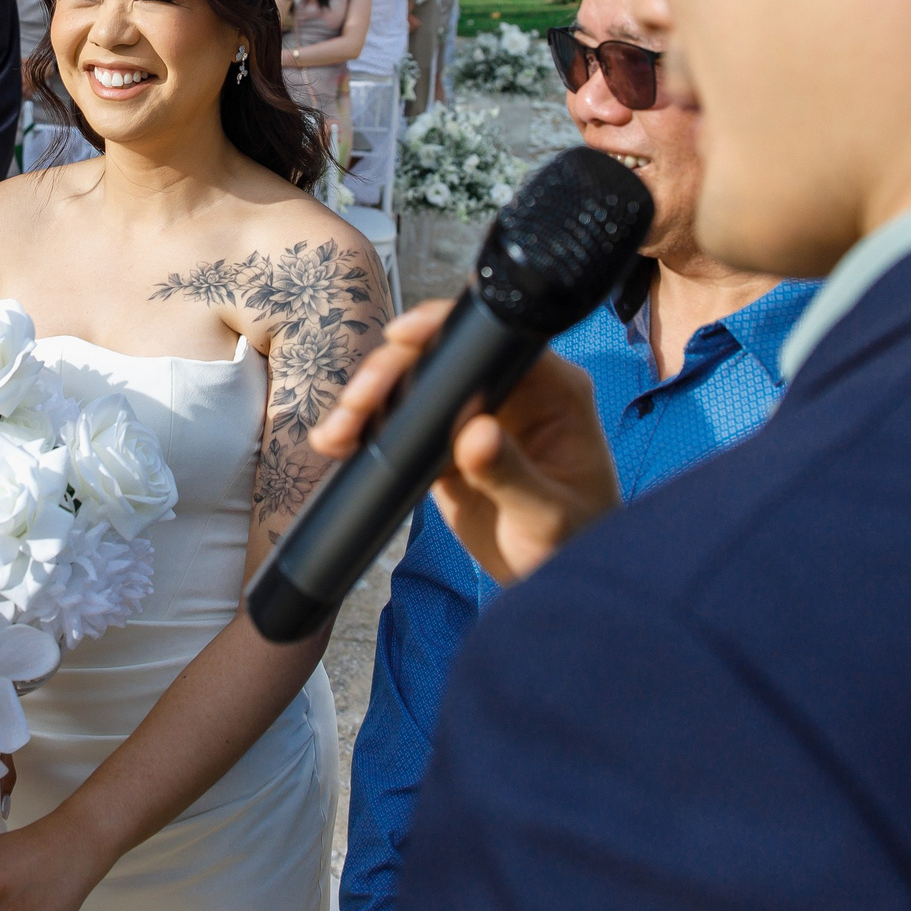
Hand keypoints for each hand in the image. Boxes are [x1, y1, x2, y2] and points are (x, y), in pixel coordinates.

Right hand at [310, 299, 619, 584]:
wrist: (556, 582)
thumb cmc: (573, 545)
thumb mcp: (549, 516)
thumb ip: (513, 475)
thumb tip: (476, 434)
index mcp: (552, 391)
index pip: (495, 341)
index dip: (444, 329)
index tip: (401, 336)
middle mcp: (512, 393)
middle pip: (442, 356)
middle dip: (391, 371)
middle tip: (357, 403)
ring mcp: (475, 416)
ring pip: (413, 386)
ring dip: (370, 401)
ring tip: (336, 432)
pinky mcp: (445, 445)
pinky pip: (400, 426)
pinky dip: (366, 431)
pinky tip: (336, 442)